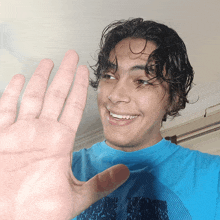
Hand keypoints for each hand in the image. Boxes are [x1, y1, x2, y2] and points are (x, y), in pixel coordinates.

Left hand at [0, 50, 129, 219]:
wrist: (7, 218)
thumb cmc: (39, 209)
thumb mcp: (77, 197)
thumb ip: (102, 182)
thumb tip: (125, 171)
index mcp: (60, 142)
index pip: (74, 105)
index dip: (80, 86)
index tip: (83, 70)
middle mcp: (40, 131)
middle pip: (56, 94)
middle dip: (64, 73)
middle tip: (69, 55)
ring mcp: (18, 132)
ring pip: (32, 96)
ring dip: (40, 77)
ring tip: (47, 62)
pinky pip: (5, 107)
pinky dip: (11, 92)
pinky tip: (18, 79)